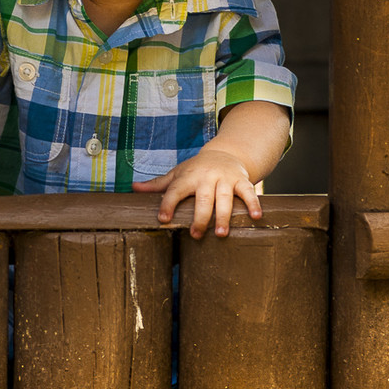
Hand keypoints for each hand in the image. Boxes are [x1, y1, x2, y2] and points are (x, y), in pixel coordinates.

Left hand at [134, 146, 262, 238]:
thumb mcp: (177, 174)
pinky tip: (256, 217)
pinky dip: (253, 203)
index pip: (175, 191)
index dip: (168, 204)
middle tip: (196, 235)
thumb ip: (158, 184)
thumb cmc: (197, 169)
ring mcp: (225, 178)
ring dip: (223, 216)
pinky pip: (248, 192)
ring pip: (224, 198)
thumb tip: (133, 188)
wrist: (225, 152)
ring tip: (221, 234)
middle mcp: (206, 177)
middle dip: (200, 217)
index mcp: (188, 176)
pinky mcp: (241, 180)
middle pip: (203, 199)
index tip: (163, 219)